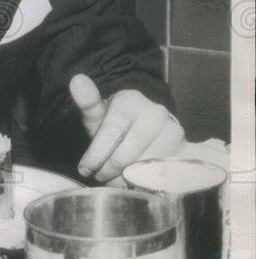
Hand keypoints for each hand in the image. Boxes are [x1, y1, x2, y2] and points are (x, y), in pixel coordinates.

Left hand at [69, 73, 184, 182]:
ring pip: (142, 166)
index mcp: (131, 101)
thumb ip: (87, 101)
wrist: (147, 125)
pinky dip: (142, 179)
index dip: (96, 154)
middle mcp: (155, 113)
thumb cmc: (117, 123)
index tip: (84, 168)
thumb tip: (77, 80)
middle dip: (108, 169)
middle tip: (99, 175)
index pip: (111, 133)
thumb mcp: (98, 113)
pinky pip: (158, 173)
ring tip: (114, 176)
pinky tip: (132, 178)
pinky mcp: (181, 149)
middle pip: (126, 153)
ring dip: (124, 176)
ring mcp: (172, 131)